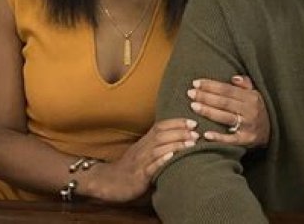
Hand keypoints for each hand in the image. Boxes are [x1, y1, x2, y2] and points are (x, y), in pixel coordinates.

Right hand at [84, 118, 198, 201]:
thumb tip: (179, 140)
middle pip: (161, 135)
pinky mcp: (138, 177)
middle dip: (180, 132)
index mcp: (144, 142)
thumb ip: (157, 146)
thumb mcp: (142, 154)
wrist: (106, 182)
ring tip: (191, 143)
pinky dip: (161, 161)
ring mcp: (139, 162)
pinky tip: (171, 157)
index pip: (160, 126)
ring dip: (175, 144)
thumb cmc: (128, 168)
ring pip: (157, 149)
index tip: (192, 122)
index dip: (176, 122)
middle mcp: (142, 149)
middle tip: (196, 132)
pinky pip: (150, 167)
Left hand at [187, 76, 269, 147]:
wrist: (273, 132)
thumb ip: (245, 84)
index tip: (196, 83)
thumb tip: (233, 77)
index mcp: (252, 97)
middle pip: (224, 102)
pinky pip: (231, 139)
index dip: (211, 85)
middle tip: (190, 93)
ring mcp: (248, 126)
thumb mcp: (256, 94)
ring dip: (208, 112)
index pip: (228, 89)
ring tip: (193, 106)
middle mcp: (250, 111)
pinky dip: (219, 137)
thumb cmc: (258, 110)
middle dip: (206, 97)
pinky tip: (206, 134)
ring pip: (225, 117)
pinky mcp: (246, 140)